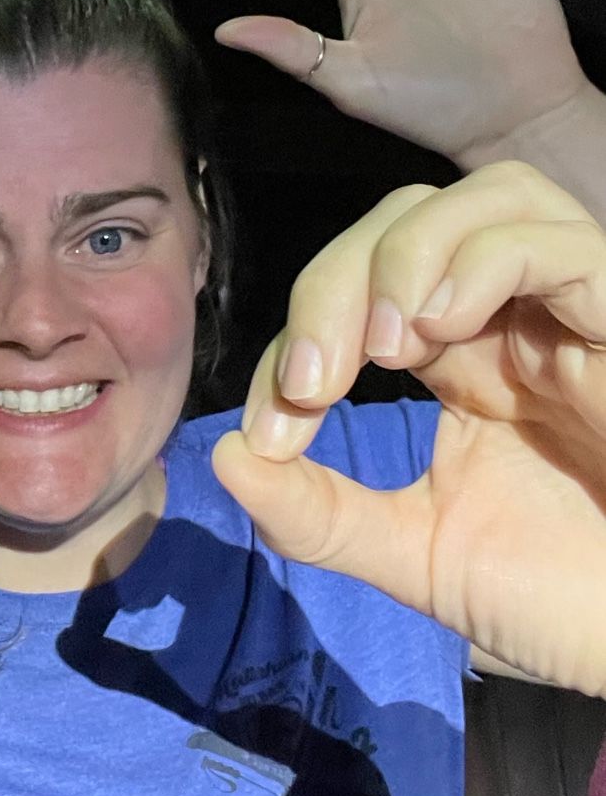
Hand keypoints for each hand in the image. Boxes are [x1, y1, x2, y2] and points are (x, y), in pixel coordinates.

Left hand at [212, 163, 605, 694]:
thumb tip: (224, 455)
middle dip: (334, 282)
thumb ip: (318, 514)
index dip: (293, 342)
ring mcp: (575, 312)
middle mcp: (517, 318)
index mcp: (465, 358)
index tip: (273, 433)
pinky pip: (560, 240)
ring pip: (488, 195)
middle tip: (312, 382)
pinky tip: (442, 329)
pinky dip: (482, 264)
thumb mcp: (414, 556)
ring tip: (383, 347)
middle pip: (409, 217)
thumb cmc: (562, 601)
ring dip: (407, 253)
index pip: (356, 290)